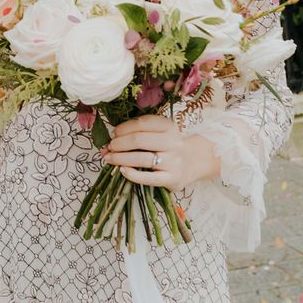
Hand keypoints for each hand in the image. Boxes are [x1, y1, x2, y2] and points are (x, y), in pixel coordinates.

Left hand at [103, 115, 219, 191]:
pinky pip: (149, 178)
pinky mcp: (172, 179)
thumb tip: (109, 141)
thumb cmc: (168, 145)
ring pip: (141, 158)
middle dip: (119, 144)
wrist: (194, 162)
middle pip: (139, 140)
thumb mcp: (159, 132)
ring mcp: (173, 161)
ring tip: (109, 159)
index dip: (122, 129)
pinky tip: (122, 171)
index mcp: (168, 126)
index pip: (141, 123)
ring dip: (120, 158)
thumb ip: (138, 133)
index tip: (113, 135)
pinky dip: (133, 174)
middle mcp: (172, 142)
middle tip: (109, 148)